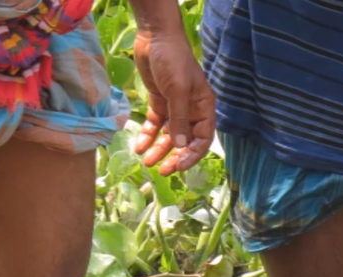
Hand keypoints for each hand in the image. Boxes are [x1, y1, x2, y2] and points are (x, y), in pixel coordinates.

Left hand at [132, 28, 214, 173]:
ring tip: (146, 162)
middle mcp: (191, 111)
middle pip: (185, 140)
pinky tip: (139, 145)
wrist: (155, 38)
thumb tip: (181, 146)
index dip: (192, 154)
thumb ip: (180, 119)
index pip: (202, 139)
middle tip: (161, 170)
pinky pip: (155, 124)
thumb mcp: (178, 90)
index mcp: (204, 108)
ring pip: (169, 135)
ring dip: (158, 149)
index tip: (178, 167)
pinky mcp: (160, 102)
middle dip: (173, 156)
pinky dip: (148, 135)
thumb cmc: (173, 61)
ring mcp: (175, 107)